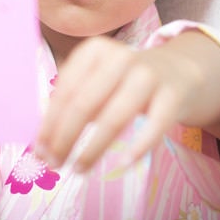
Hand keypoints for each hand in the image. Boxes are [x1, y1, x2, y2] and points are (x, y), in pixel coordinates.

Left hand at [34, 34, 212, 172]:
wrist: (179, 70)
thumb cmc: (126, 80)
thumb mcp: (98, 78)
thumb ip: (72, 101)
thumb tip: (44, 141)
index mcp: (95, 50)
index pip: (65, 91)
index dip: (49, 123)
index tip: (39, 150)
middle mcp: (121, 57)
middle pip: (84, 104)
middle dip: (64, 138)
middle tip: (53, 163)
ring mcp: (148, 75)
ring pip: (114, 118)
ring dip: (92, 149)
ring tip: (78, 169)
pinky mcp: (173, 94)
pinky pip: (154, 125)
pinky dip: (138, 146)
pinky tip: (123, 163)